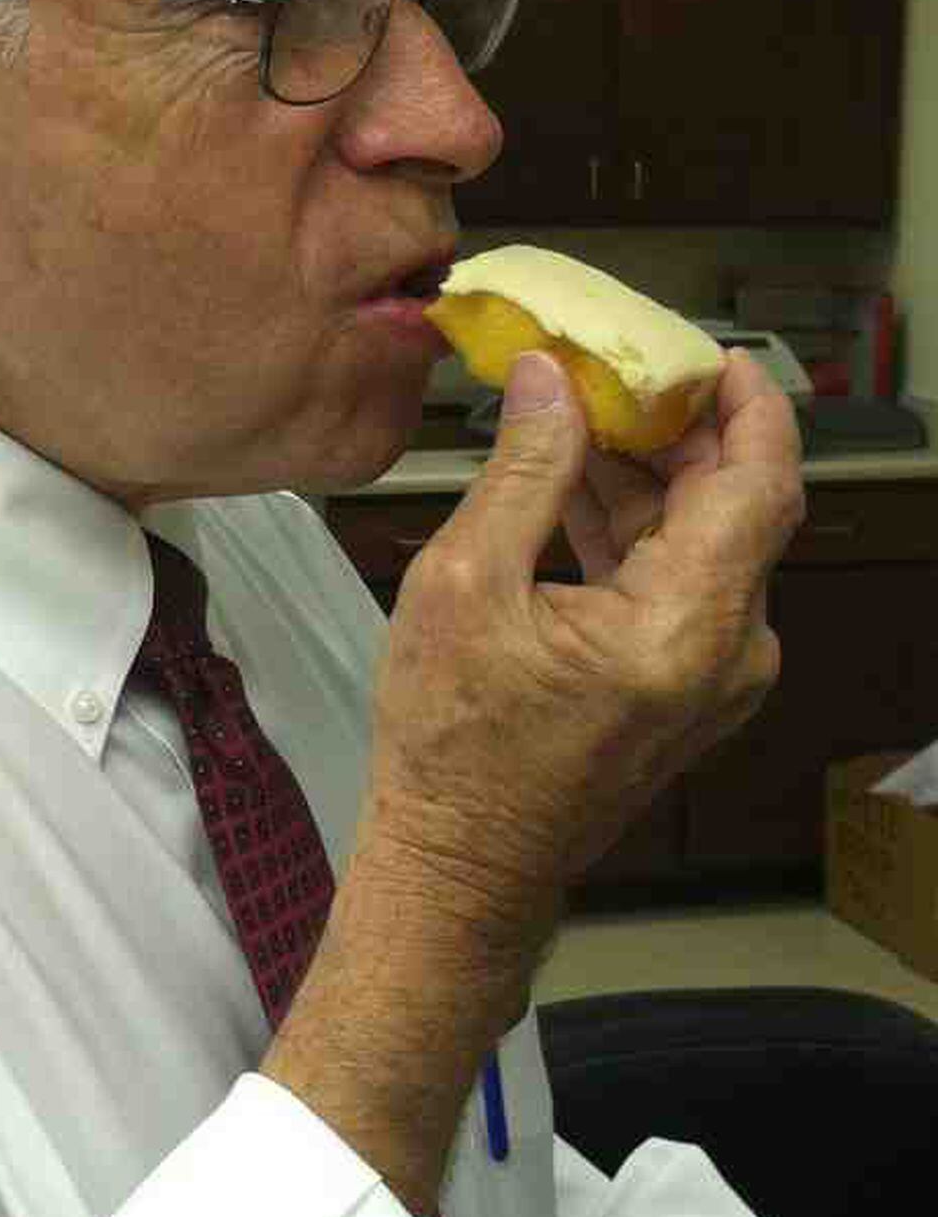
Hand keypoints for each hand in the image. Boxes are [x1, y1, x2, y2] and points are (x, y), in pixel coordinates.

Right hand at [359, 347, 802, 956]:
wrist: (461, 864)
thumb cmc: (455, 748)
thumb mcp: (466, 585)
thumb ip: (524, 470)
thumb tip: (549, 379)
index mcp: (685, 626)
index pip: (762, 483)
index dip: (746, 405)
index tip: (707, 352)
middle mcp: (726, 653)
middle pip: (737, 506)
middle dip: (679, 429)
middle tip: (614, 369)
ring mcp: (713, 676)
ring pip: (706, 541)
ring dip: (650, 476)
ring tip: (576, 416)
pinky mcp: (687, 688)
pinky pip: (682, 582)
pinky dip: (637, 529)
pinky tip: (574, 486)